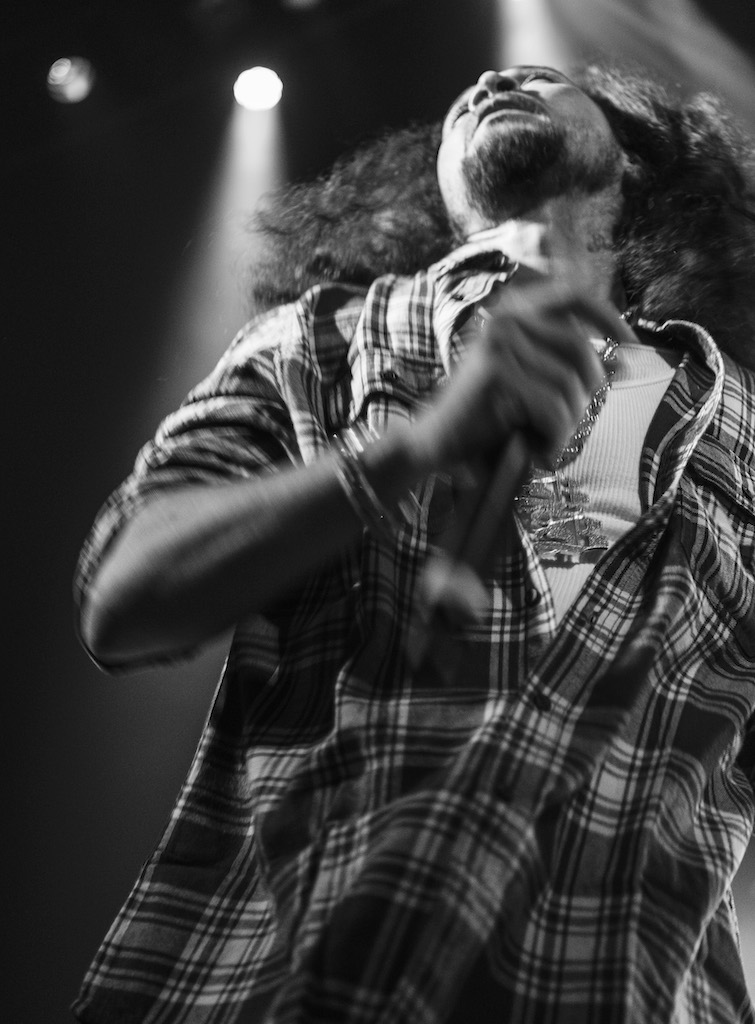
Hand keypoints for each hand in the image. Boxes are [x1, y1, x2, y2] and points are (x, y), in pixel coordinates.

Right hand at [409, 276, 636, 474]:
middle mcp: (505, 319)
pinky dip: (555, 438)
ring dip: (567, 425)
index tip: (633, 345)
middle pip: (580, 350)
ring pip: (569, 384)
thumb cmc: (485, 419)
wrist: (432, 443)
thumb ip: (569, 368)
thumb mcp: (533, 386)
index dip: (608, 317)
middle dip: (586, 394)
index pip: (572, 295)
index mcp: (513, 314)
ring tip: (545, 442)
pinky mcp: (495, 373)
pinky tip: (538, 451)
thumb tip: (622, 363)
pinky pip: (552, 407)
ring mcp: (498, 343)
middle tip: (568, 424)